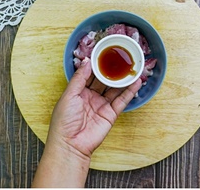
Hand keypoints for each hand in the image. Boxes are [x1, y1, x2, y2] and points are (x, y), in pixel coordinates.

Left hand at [32, 58, 140, 186]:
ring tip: (132, 68)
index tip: (105, 53)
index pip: (89, 75)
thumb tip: (87, 61)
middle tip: (121, 58)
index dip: (97, 65)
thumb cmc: (64, 122)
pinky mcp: (110, 115)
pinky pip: (121, 101)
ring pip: (115, 89)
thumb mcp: (69, 95)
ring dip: (123, 79)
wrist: (70, 145)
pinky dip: (129, 92)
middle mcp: (90, 97)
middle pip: (104, 80)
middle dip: (112, 70)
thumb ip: (79, 78)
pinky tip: (136, 82)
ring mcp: (101, 106)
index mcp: (78, 92)